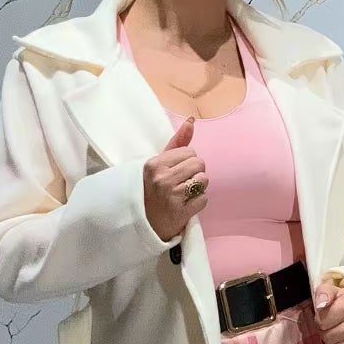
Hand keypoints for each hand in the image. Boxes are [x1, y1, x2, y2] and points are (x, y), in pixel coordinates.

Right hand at [143, 118, 207, 241]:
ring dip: (198, 187)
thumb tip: (191, 120)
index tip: (178, 170)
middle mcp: (162, 179)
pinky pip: (204, 199)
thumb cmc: (151, 189)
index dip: (188, 161)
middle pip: (199, 164)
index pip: (190, 152)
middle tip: (183, 182)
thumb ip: (177, 142)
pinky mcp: (180, 213)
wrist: (140, 222)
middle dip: (195, 172)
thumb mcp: (158, 164)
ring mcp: (171, 196)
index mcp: (155, 164)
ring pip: (203, 181)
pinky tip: (186, 205)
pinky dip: (198, 202)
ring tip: (185, 193)